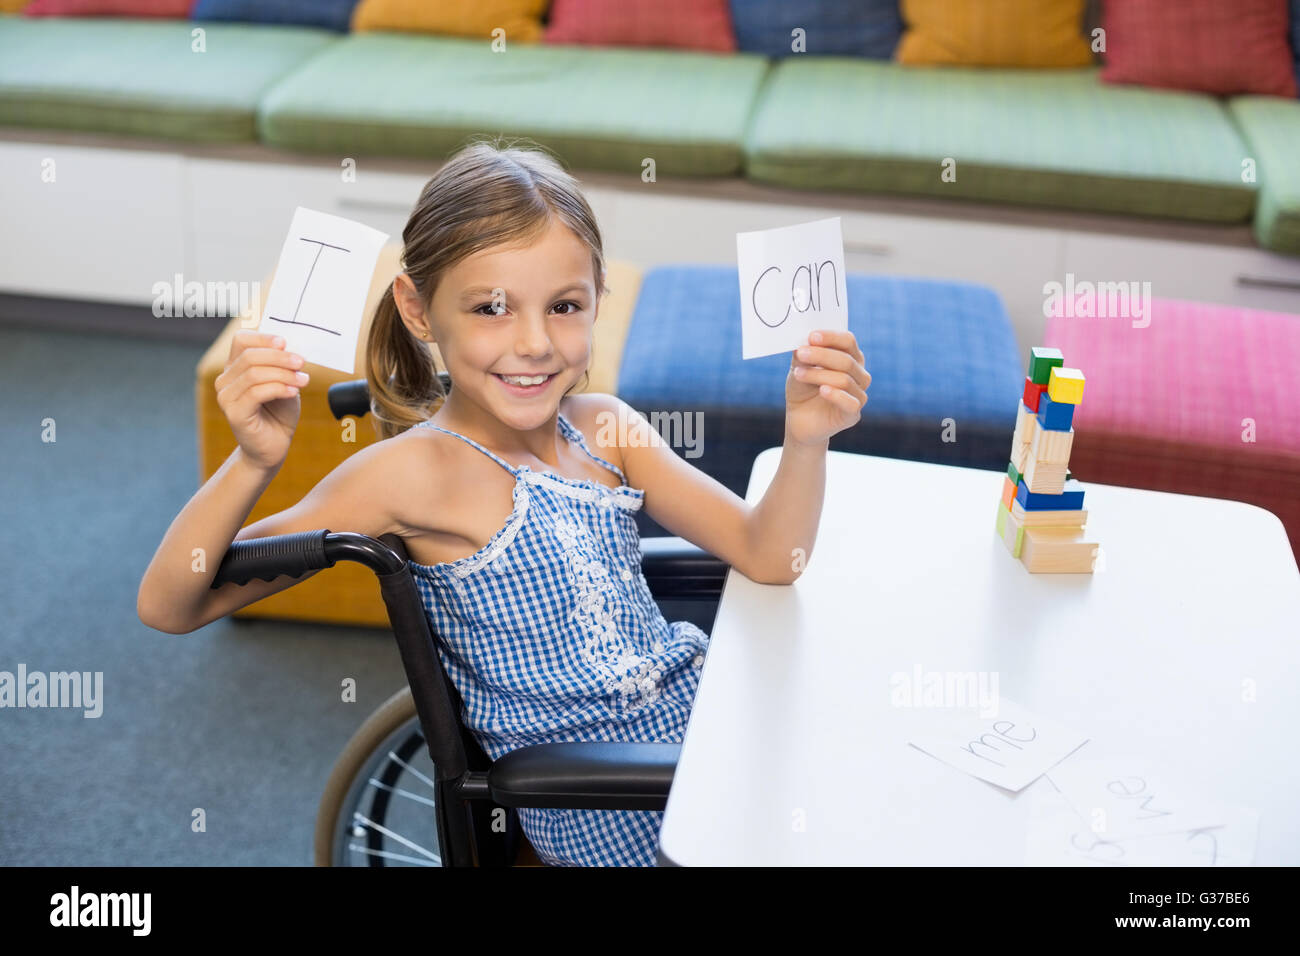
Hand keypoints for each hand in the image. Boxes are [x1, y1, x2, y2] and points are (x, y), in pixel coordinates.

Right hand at [215, 330, 306, 471]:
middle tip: (302, 362)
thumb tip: (293, 351)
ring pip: (254, 374)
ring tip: (303, 380)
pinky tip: (294, 392)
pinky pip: (256, 393)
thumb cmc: (279, 413)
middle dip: (280, 357)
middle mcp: (225, 380)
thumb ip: (283, 367)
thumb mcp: (284, 383)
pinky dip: (278, 388)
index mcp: (234, 368)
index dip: (263, 338)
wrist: (274, 446)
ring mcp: (226, 397)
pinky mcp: (234, 413)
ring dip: (283, 374)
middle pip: (250, 356)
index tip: (285, 342)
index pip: (241, 341)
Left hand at [785, 329, 869, 446]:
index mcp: (850, 358)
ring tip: (797, 374)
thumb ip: (803, 355)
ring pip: (844, 380)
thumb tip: (804, 341)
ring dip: (818, 375)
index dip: (831, 337)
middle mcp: (859, 375)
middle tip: (801, 353)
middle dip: (822, 355)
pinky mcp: (853, 414)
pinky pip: (850, 402)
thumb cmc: (803, 390)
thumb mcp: (799, 368)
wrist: (799, 420)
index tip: (812, 336)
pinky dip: (835, 395)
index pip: (848, 341)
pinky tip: (822, 390)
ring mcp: (859, 394)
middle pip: (847, 360)